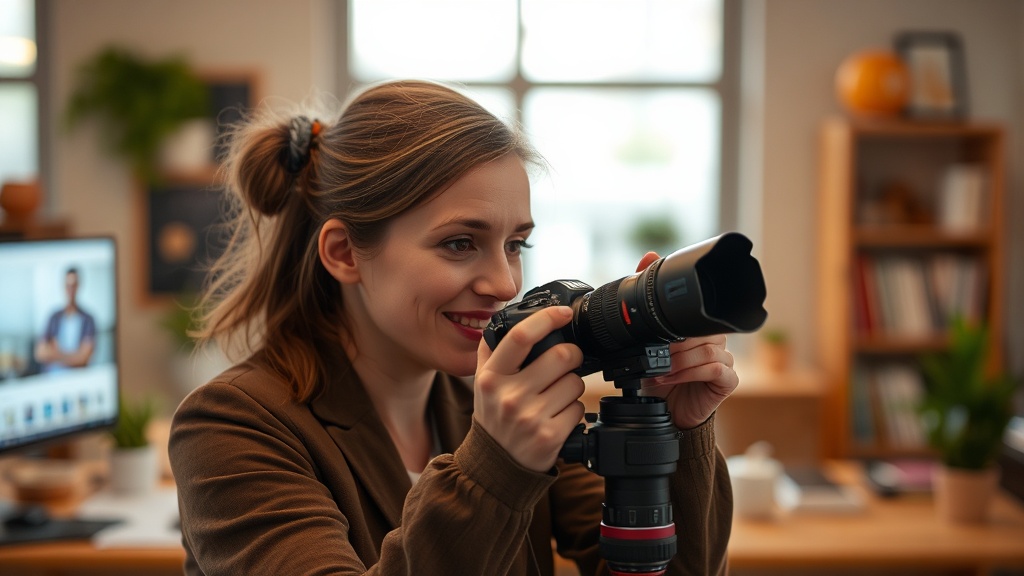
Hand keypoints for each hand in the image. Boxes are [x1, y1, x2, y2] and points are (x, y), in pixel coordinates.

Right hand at [474, 306, 585, 471]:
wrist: (495, 465)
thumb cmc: (494, 417)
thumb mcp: (482, 383)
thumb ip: (490, 350)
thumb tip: (506, 316)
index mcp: (492, 377)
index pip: (521, 336)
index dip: (547, 318)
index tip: (564, 312)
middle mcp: (509, 396)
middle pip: (560, 356)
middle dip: (572, 355)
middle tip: (568, 361)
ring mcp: (530, 418)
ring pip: (575, 383)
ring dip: (573, 386)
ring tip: (557, 395)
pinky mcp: (550, 437)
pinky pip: (579, 409)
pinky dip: (574, 410)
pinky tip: (558, 416)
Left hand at [634, 252, 738, 428]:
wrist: (667, 412)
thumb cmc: (659, 378)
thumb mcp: (646, 340)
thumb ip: (648, 301)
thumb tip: (648, 256)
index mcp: (698, 327)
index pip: (694, 310)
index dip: (678, 315)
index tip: (660, 323)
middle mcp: (714, 340)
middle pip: (700, 330)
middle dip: (673, 343)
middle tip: (654, 355)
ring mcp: (724, 360)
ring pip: (706, 349)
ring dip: (678, 360)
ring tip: (659, 371)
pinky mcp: (728, 380)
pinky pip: (715, 367)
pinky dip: (689, 372)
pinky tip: (671, 378)